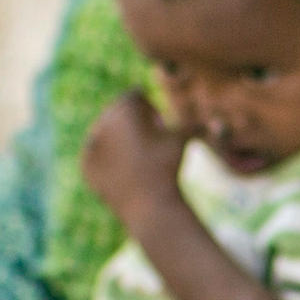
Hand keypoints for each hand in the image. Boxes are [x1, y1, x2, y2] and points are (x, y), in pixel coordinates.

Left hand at [77, 91, 190, 234]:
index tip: (159, 125)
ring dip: (120, 140)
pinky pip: (98, 156)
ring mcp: (92, 142)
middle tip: (149, 143)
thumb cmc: (167, 167)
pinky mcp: (86, 163)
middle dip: (133, 123)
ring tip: (139, 159)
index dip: (150, 110)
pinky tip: (125, 173)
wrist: (148, 204)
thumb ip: (195, 126)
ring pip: (107, 134)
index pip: (136, 96)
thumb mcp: (182, 141)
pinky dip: (110, 161)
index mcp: (125, 106)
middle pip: (119, 113)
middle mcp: (104, 120)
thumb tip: (214, 123)